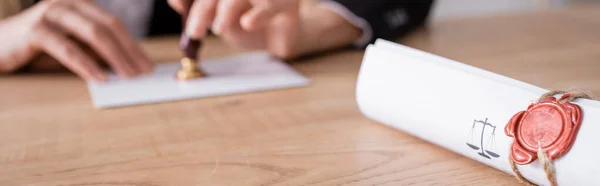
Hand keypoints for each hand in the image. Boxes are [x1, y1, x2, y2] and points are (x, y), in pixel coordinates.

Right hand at [0, 0, 152, 80]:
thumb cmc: (39, 48)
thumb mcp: (73, 46)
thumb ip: (96, 51)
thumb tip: (129, 66)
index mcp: (80, 4)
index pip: (114, 24)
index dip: (134, 45)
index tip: (149, 66)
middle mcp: (67, 3)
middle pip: (109, 27)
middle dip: (129, 52)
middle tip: (143, 74)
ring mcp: (51, 13)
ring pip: (93, 34)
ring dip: (115, 58)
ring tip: (128, 77)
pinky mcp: (35, 30)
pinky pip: (68, 49)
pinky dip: (87, 65)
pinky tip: (101, 78)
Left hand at [168, 0, 361, 58]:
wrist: (281, 37)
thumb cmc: (247, 21)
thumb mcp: (219, 18)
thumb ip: (199, 10)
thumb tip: (176, 3)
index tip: (177, 5)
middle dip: (204, 8)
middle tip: (194, 31)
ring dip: (226, 9)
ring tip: (218, 29)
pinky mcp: (288, 2)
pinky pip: (271, 5)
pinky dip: (259, 14)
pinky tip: (247, 23)